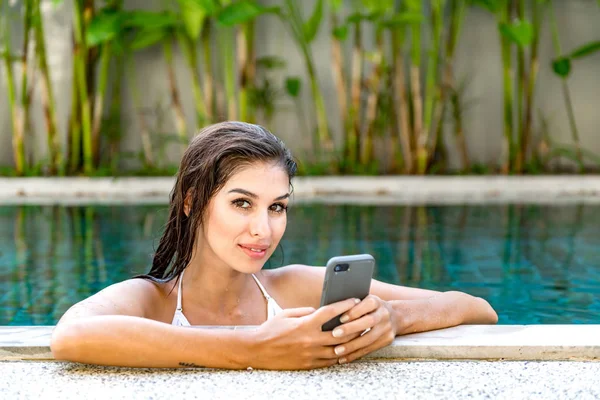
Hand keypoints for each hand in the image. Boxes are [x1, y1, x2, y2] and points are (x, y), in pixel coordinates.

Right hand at [246, 298, 362, 369]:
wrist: (257, 350)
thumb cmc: (271, 329)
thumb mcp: (287, 314)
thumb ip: (305, 311)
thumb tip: (318, 310)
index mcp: (305, 324)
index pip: (331, 312)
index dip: (345, 304)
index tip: (354, 299)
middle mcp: (311, 339)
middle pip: (341, 333)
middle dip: (355, 325)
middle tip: (364, 319)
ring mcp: (311, 354)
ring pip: (339, 349)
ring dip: (351, 342)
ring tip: (360, 336)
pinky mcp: (309, 364)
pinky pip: (330, 361)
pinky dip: (339, 355)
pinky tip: (345, 350)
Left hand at [328, 295, 396, 363]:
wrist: (396, 316)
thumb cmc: (368, 308)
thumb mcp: (363, 301)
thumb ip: (350, 304)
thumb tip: (327, 310)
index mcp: (376, 301)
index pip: (367, 304)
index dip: (354, 311)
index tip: (340, 317)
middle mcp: (384, 313)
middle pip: (369, 321)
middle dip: (351, 328)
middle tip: (335, 334)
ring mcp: (387, 328)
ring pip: (369, 339)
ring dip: (352, 346)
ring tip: (336, 351)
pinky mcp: (387, 340)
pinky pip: (369, 349)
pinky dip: (355, 354)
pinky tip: (343, 358)